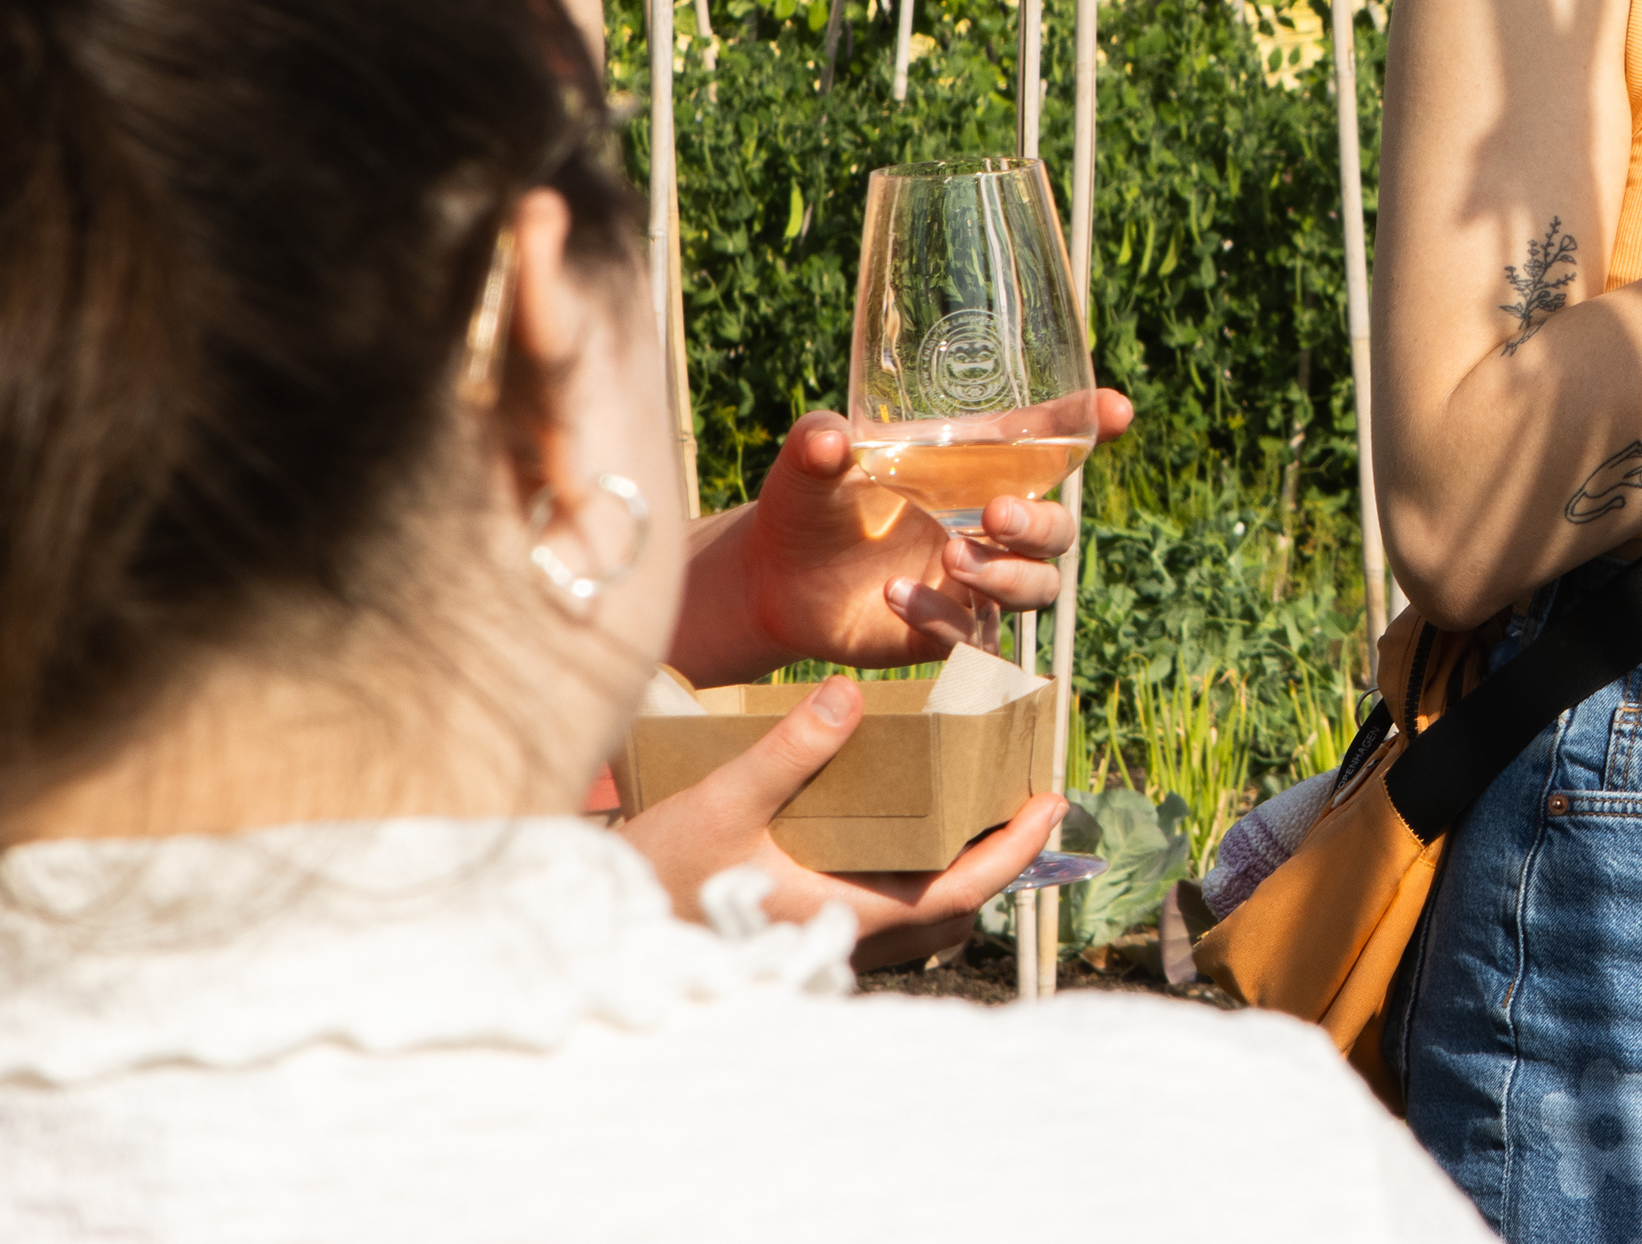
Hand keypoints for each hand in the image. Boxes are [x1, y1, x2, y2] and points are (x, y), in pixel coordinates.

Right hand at [616, 672, 1063, 973]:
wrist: (588, 931)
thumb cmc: (653, 874)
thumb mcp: (721, 802)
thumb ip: (788, 751)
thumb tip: (851, 697)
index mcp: (845, 915)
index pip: (963, 890)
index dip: (1015, 848)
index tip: (1052, 802)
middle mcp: (845, 940)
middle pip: (952, 907)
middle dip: (992, 855)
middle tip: (1016, 795)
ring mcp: (823, 943)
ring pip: (918, 917)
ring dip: (949, 867)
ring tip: (964, 805)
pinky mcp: (798, 936)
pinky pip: (879, 913)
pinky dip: (905, 874)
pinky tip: (890, 827)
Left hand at [664, 393, 1137, 684]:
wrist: (773, 578)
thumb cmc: (806, 502)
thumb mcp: (809, 462)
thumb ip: (820, 445)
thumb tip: (829, 442)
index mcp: (974, 465)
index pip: (1048, 441)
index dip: (1090, 424)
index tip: (1117, 410)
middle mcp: (987, 523)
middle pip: (1058, 528)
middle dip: (1041, 525)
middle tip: (995, 514)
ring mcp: (975, 580)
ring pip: (1038, 588)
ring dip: (1009, 575)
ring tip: (951, 558)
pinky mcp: (949, 630)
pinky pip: (977, 637)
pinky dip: (945, 618)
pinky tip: (896, 596)